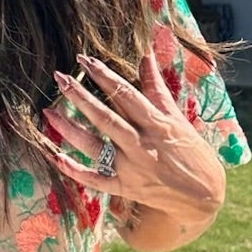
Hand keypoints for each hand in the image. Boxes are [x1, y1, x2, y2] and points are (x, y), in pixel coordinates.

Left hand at [42, 42, 224, 224]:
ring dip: (69, 129)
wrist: (203, 196)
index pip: (126, 94)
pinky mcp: (125, 188)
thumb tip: (146, 56)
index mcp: (157, 124)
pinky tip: (55, 156)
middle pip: (105, 117)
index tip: (84, 60)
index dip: (104, 76)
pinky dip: (74, 170)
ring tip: (48, 112)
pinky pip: (95, 179)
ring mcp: (131, 168)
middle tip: (59, 78)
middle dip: (80, 96)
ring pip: (94, 147)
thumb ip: (157, 89)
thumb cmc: (192, 152)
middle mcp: (141, 145)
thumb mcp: (177, 118)